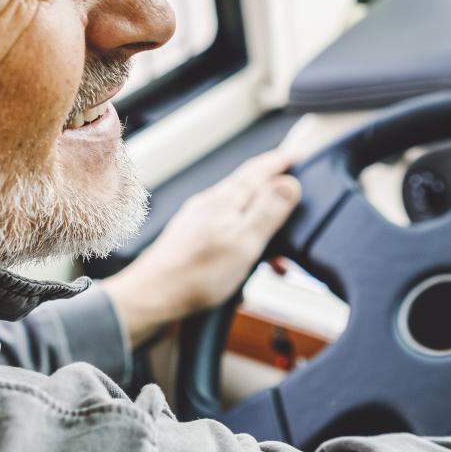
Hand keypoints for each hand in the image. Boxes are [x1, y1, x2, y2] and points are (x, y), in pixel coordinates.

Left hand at [101, 150, 302, 341]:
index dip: (281, 161)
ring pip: (238, 212)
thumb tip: (289, 182)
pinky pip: (226, 231)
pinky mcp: (191, 238)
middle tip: (294, 197)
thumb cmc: (195, 275)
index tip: (297, 155)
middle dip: (273, 192)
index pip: (258, 170)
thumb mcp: (244, 242)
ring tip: (277, 250)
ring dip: (260, 224)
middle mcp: (209, 204)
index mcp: (224, 200)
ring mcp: (198, 220)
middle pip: (248, 188)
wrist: (153, 296)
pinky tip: (247, 261)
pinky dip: (244, 241)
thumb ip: (268, 210)